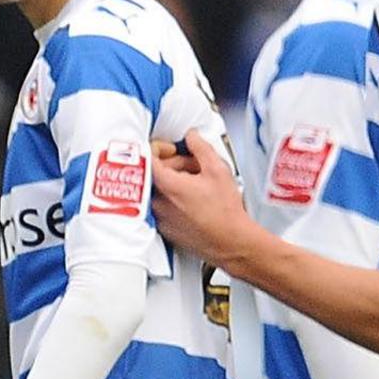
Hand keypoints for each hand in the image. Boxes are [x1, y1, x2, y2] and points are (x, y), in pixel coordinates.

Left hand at [150, 130, 260, 267]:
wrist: (231, 242)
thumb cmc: (226, 212)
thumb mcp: (218, 170)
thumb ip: (201, 148)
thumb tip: (191, 136)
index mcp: (168, 186)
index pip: (148, 157)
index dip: (160, 148)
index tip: (172, 148)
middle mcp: (157, 202)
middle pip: (155, 172)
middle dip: (173, 164)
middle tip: (194, 166)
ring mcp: (158, 217)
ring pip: (158, 189)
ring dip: (174, 181)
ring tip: (196, 184)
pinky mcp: (163, 228)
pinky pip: (161, 206)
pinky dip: (172, 198)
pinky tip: (192, 199)